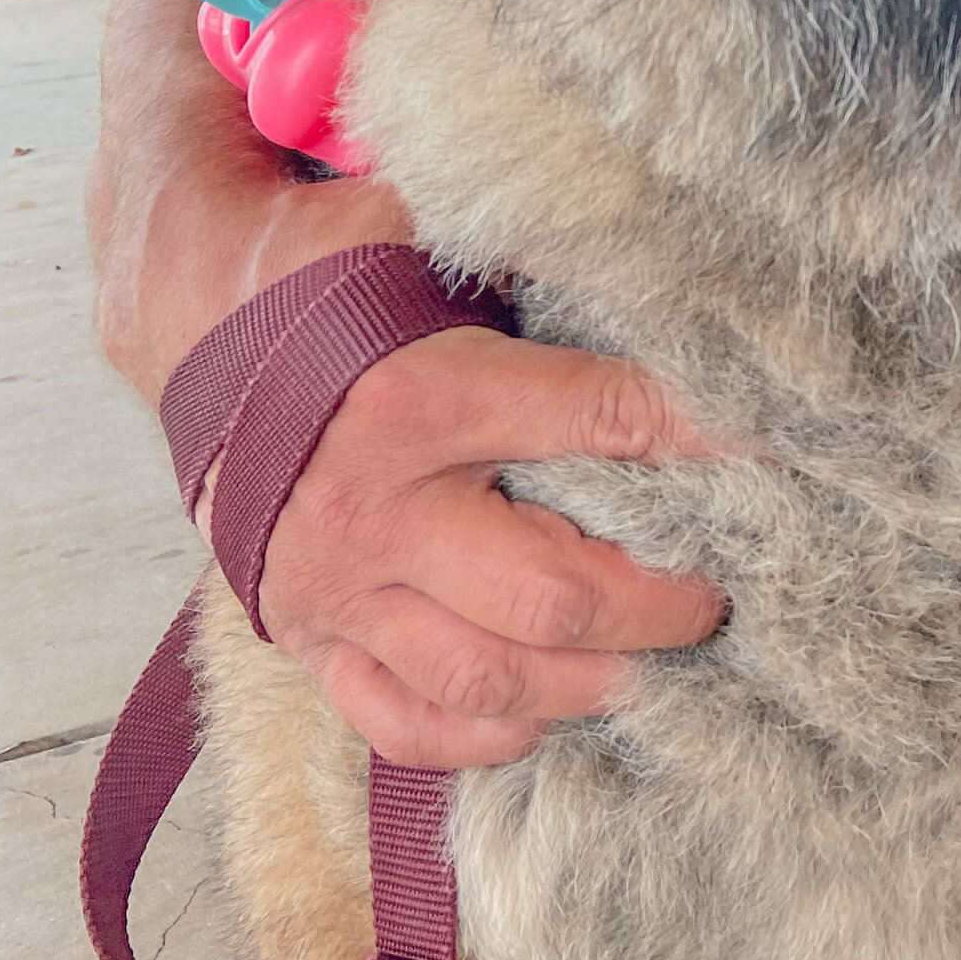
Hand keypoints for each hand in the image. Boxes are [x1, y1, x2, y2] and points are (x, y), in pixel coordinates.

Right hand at [201, 172, 724, 767]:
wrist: (186, 320)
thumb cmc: (328, 272)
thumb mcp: (422, 227)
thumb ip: (531, 242)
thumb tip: (663, 247)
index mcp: (417, 401)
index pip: (601, 426)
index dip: (702, 440)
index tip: (774, 454)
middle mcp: (375, 511)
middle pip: (553, 595)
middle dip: (663, 601)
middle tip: (722, 588)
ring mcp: (337, 588)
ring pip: (487, 676)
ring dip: (593, 681)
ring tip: (662, 660)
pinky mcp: (308, 634)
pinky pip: (401, 722)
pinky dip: (483, 733)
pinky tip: (547, 714)